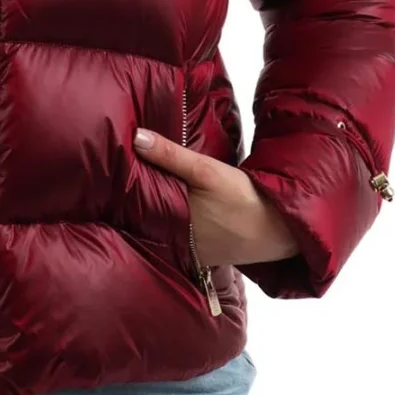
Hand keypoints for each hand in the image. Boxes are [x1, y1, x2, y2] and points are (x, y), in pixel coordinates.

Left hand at [133, 127, 299, 265]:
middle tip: (122, 184)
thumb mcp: (207, 170)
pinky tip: (171, 214)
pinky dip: (172, 229)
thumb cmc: (244, 198)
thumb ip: (170, 155)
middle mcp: (176, 240)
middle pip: (148, 220)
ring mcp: (189, 252)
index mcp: (172, 219)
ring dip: (153, 218)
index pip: (137, 207)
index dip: (125, 194)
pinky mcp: (203, 257)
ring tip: (139, 197)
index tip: (113, 179)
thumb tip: (136, 137)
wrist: (280, 228)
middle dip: (136, 205)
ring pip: (162, 231)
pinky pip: (179, 243)